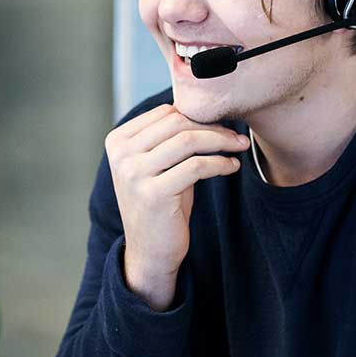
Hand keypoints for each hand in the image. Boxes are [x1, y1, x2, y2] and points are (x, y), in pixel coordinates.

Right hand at [104, 104, 246, 309]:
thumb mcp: (156, 165)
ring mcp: (134, 174)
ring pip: (188, 141)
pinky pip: (197, 166)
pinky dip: (221, 163)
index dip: (197, 116)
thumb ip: (168, 138)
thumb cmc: (161, 202)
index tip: (220, 126)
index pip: (164, 113)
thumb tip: (207, 107)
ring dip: (221, 142)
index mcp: (117, 141)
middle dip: (213, 126)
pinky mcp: (154, 193)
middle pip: (177, 123)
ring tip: (238, 148)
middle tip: (236, 137)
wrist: (150, 250)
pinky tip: (231, 167)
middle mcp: (121, 155)